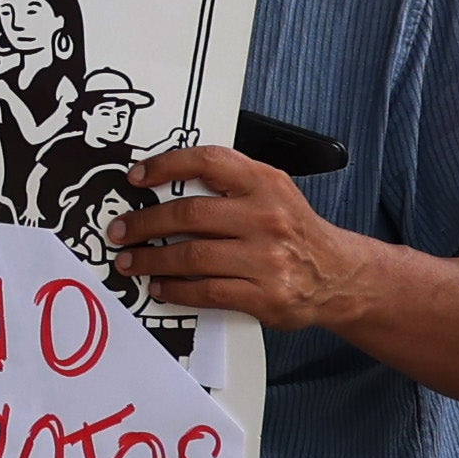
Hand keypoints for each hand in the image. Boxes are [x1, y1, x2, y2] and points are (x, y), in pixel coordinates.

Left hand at [103, 148, 365, 332]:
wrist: (338, 275)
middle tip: (119, 231)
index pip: (208, 161)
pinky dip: (175, 289)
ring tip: (130, 261)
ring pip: (191, 256)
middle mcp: (266, 218)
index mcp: (266, 183)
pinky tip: (160, 286)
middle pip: (189, 215)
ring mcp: (266, 259)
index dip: (165, 165)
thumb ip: (229, 183)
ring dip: (151, 259)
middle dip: (144, 223)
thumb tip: (164, 184)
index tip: (136, 177)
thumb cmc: (294, 231)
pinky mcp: (265, 296)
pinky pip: (206, 291)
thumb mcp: (272, 191)